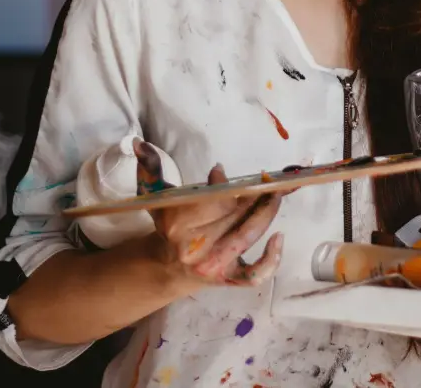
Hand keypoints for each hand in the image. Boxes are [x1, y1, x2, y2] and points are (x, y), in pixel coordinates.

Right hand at [134, 139, 283, 285]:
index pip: (213, 201)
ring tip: (278, 192)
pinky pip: (255, 275)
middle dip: (255, 194)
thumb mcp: (156, 196)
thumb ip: (151, 168)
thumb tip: (140, 142)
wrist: (166, 267)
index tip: (219, 172)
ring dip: (267, 212)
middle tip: (266, 178)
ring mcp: (215, 265)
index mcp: (178, 226)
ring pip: (248, 236)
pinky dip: (271, 260)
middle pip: (235, 215)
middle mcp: (198, 248)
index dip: (223, 185)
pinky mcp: (229, 277)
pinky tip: (280, 237)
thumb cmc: (168, 224)